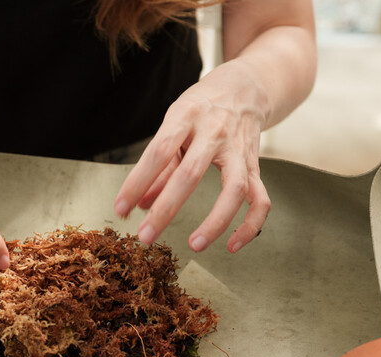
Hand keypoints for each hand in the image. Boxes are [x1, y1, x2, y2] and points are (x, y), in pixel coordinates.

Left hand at [114, 61, 269, 253]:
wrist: (246, 86)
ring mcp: (239, 149)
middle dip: (166, 209)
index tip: (120, 209)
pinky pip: (259, 199)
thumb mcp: (173, 123)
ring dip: (215, 221)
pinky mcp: (256, 165)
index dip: (137, 181)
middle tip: (145, 236)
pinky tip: (232, 246)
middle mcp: (215, 132)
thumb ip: (159, 165)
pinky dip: (250, 226)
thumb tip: (139, 205)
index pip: (158, 152)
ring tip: (194, 245)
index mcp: (186, 117)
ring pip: (234, 189)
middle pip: (190, 174)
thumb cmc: (200, 108)